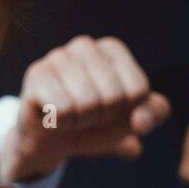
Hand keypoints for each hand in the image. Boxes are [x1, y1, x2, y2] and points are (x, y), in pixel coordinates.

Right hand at [0, 35, 170, 182]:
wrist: (50, 141)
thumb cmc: (94, 124)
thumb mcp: (131, 121)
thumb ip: (153, 115)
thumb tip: (141, 122)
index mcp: (112, 49)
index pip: (138, 90)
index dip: (127, 113)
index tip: (110, 110)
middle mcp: (84, 45)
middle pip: (114, 96)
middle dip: (102, 118)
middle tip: (87, 116)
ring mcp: (57, 57)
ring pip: (88, 103)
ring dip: (81, 122)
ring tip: (71, 116)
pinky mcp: (36, 75)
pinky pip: (63, 110)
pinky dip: (61, 123)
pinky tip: (53, 117)